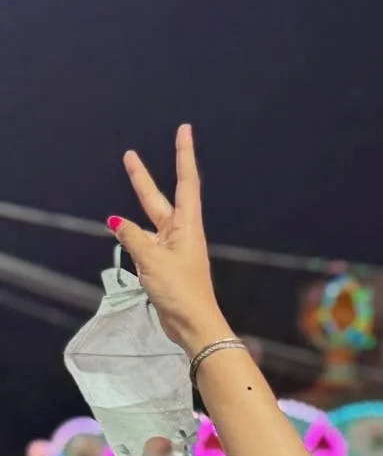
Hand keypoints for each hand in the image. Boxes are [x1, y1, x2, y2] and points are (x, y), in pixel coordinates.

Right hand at [108, 124, 222, 352]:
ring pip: (147, 223)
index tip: (184, 131)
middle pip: (159, 200)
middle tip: (129, 155)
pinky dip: (132, 239)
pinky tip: (122, 237)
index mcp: (187, 226)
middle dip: (143, 178)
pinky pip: (144, 245)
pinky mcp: (164, 266)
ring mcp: (172, 250)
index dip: (184, 155)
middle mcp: (181, 234)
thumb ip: (131, 238)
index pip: (186, 182)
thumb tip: (116, 222)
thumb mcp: (151, 260)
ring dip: (134, 212)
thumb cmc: (180, 291)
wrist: (194, 325)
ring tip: (119, 207)